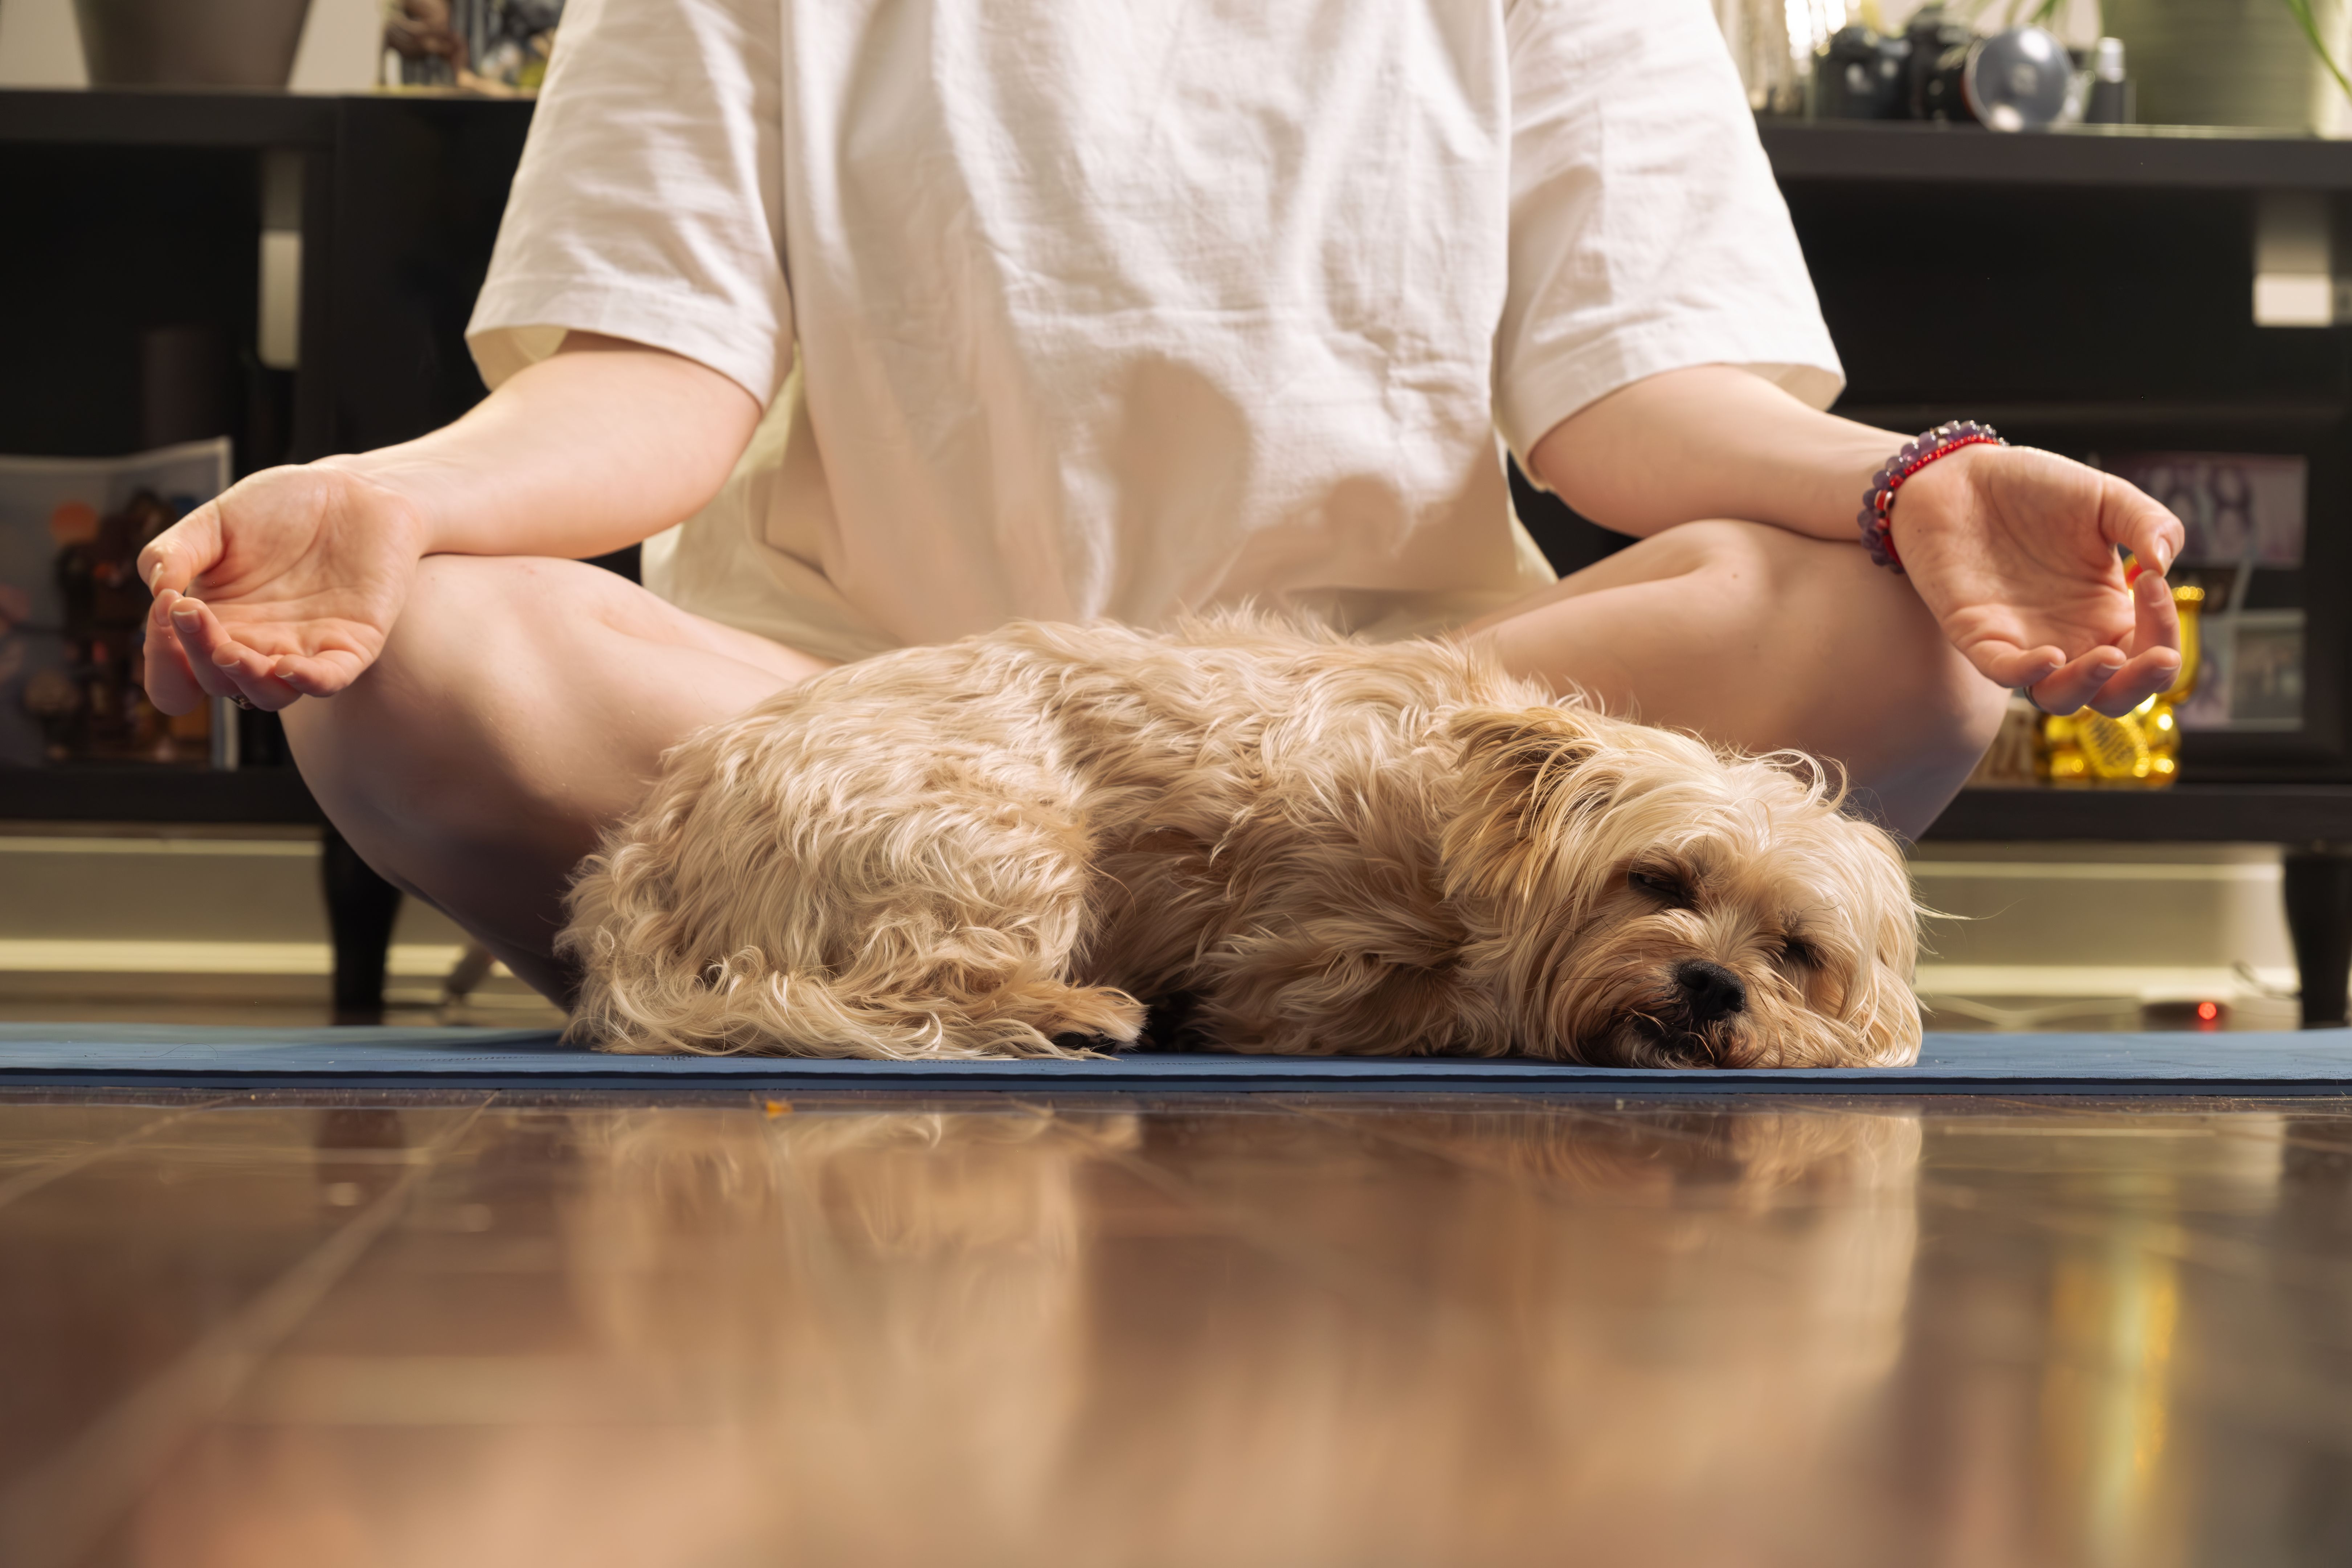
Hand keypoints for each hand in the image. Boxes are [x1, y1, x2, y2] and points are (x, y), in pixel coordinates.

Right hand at [137, 464, 429, 714]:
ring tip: (229, 650)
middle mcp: (257, 647)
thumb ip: (176, 553)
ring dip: (246, 678)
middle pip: (218, 681)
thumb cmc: (280, 507)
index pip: (177, 674)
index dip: (163, 659)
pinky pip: (331, 679)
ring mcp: (304, 650)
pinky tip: (289, 667)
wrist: (350, 491)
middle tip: (190, 612)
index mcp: (217, 625)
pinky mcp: (353, 645)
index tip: (165, 610)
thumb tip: (158, 590)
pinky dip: (311, 681)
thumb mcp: (216, 522)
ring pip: (269, 693)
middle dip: (198, 655)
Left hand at [1888, 444, 2185, 717]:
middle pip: (2112, 695)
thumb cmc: (2034, 489)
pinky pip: (2001, 672)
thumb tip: (2164, 562)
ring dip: (2088, 686)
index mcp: (2105, 613)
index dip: (2164, 634)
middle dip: (2142, 685)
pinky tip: (2050, 656)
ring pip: (2058, 698)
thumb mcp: (2105, 499)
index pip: (2148, 654)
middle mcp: (2068, 637)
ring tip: (2111, 658)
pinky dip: (2025, 673)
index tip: (2153, 582)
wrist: (1963, 477)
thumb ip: (2148, 523)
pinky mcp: (1976, 634)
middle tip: (2159, 658)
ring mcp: (2022, 640)